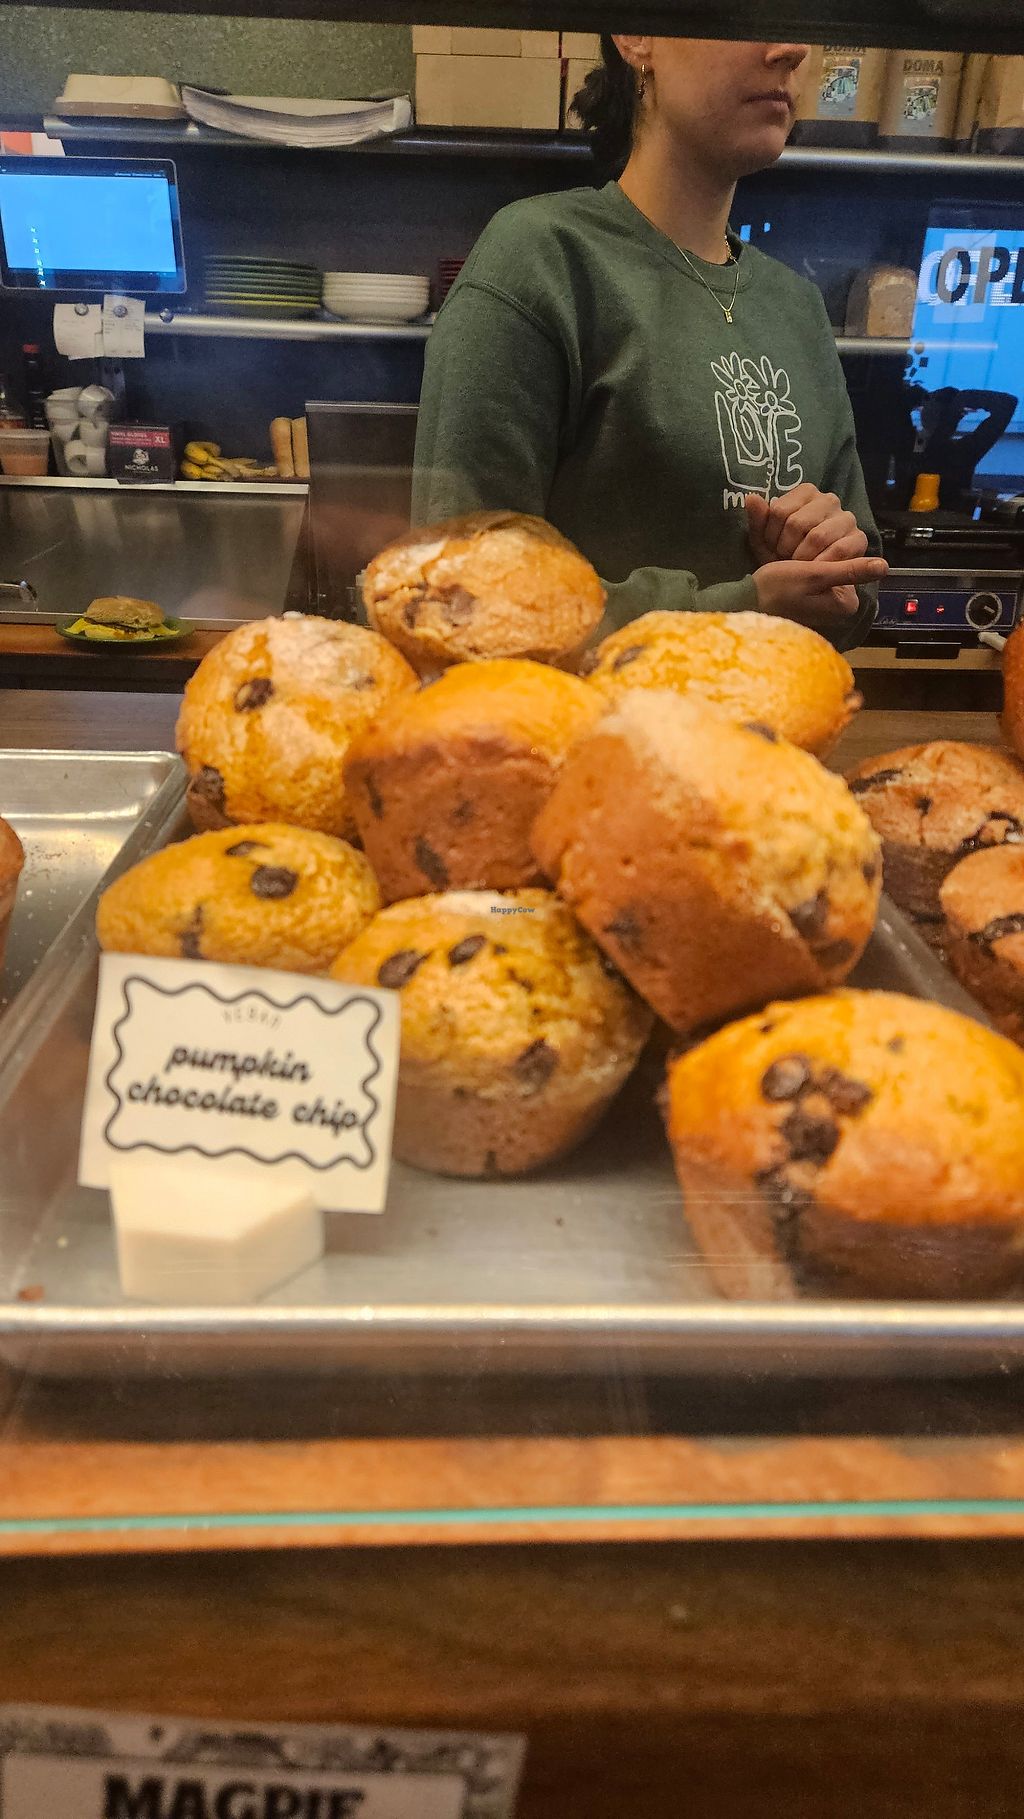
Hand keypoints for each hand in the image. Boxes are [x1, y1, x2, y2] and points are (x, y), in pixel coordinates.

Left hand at [746, 487, 868, 565]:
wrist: (806, 581)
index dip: (771, 535)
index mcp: (806, 493)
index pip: (780, 511)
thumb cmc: (783, 555)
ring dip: (803, 558)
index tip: (772, 547)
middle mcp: (829, 500)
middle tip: (786, 559)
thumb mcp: (764, 540)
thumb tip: (752, 498)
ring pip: (817, 536)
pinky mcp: (858, 538)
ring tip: (799, 565)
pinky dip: (822, 564)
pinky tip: (815, 569)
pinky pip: (838, 550)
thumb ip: (758, 519)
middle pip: (797, 523)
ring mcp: (846, 518)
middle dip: (786, 548)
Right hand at [754, 555, 887, 626]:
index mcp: (847, 602)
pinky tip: (788, 560)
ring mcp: (827, 595)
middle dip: (814, 552)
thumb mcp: (814, 576)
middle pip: (840, 557)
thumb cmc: (776, 590)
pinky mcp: (813, 588)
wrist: (745, 600)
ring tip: (786, 563)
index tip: (800, 562)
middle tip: (791, 562)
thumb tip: (885, 566)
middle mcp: (841, 601)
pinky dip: (802, 556)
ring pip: (827, 555)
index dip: (824, 551)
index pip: (850, 558)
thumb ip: (850, 570)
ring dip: (806, 551)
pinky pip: (816, 560)